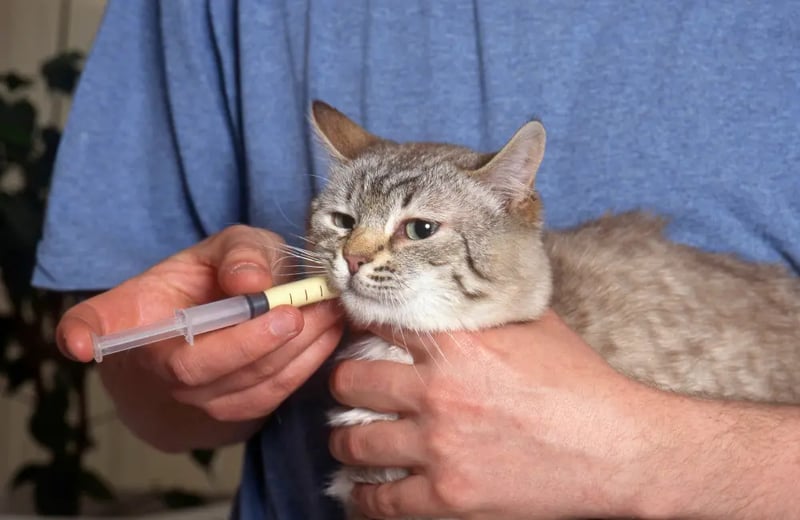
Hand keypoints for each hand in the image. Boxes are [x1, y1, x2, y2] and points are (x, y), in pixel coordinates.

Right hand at [57, 225, 343, 450]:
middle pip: (192, 368)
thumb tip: (251, 282)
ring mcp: (192, 402)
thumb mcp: (225, 250)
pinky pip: (270, 397)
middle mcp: (154, 368)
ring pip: (242, 387)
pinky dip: (304, 365)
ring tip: (328, 312)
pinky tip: (328, 332)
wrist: (222, 338)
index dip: (83, 332)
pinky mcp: (232, 419)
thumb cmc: (216, 285)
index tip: (77, 342)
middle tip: (295, 311)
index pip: (95, 324)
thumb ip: (240, 253)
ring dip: (294, 351)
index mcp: (136, 319)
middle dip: (250, 342)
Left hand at [328, 310, 656, 518]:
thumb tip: (465, 287)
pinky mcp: (448, 498)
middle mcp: (438, 394)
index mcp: (456, 345)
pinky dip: (364, 496)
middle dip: (345, 383)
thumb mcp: (534, 325)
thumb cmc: (581, 384)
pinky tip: (363, 490)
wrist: (619, 449)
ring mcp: (440, 449)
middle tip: (349, 389)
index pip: (378, 322)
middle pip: (350, 382)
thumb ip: (487, 307)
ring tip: (348, 439)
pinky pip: (380, 501)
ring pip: (354, 442)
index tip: (355, 329)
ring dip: (345, 440)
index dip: (361, 323)